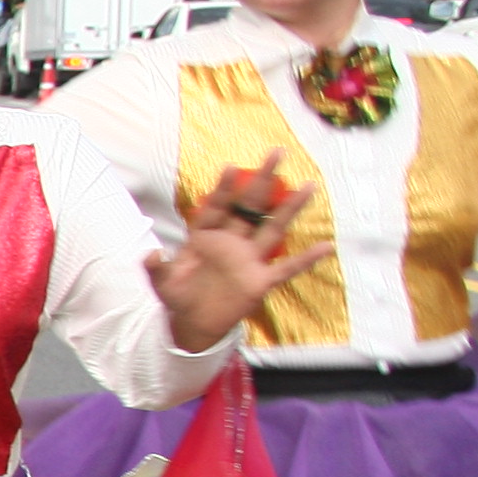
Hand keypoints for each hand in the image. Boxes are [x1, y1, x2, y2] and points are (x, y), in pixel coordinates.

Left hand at [152, 154, 315, 351]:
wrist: (192, 324)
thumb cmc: (178, 297)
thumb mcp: (162, 284)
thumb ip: (156, 268)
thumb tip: (151, 253)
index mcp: (206, 237)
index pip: (217, 207)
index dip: (224, 189)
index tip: (232, 167)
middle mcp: (231, 242)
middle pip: (250, 207)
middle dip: (263, 181)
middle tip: (277, 152)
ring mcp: (248, 259)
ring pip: (273, 228)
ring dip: (290, 207)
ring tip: (309, 185)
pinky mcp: (260, 281)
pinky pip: (287, 268)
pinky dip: (306, 259)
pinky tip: (326, 247)